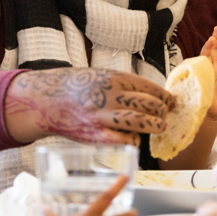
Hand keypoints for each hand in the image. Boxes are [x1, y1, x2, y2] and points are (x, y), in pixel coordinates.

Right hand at [4, 68, 171, 144]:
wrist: (45, 99)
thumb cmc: (76, 87)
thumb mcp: (101, 75)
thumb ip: (123, 84)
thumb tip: (152, 94)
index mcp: (112, 78)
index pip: (149, 87)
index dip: (164, 96)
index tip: (171, 100)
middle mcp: (108, 96)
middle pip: (148, 104)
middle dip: (162, 110)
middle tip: (165, 114)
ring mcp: (101, 116)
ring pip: (140, 122)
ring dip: (155, 125)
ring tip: (159, 126)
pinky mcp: (94, 135)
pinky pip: (123, 140)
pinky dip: (134, 140)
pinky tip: (135, 137)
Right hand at [201, 26, 216, 119]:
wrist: (213, 113)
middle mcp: (215, 68)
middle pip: (215, 50)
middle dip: (216, 39)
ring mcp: (206, 71)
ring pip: (205, 56)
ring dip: (208, 47)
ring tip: (211, 39)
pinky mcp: (199, 78)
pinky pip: (198, 68)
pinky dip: (200, 63)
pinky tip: (202, 57)